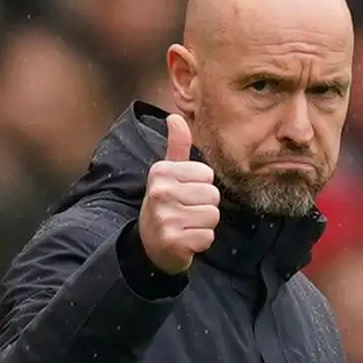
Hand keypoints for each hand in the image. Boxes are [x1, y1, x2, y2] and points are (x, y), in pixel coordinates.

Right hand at [140, 113, 218, 274]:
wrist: (150, 245)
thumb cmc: (166, 204)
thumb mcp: (168, 174)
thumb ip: (177, 146)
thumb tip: (175, 117)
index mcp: (161, 171)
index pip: (208, 175)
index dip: (201, 188)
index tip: (184, 195)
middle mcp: (160, 192)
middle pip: (213, 195)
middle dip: (204, 207)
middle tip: (185, 213)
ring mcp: (165, 217)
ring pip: (212, 216)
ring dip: (204, 225)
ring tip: (186, 226)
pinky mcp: (173, 241)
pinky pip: (207, 237)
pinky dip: (200, 242)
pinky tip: (185, 240)